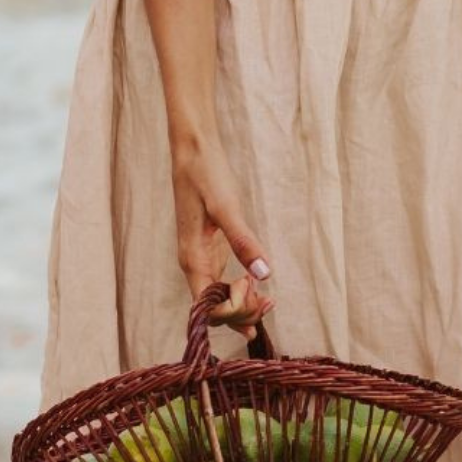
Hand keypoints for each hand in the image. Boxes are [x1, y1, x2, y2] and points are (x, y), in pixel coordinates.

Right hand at [171, 137, 273, 343]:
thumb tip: (264, 275)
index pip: (208, 307)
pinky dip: (238, 289)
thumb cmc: (205, 174)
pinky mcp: (209, 247)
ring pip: (217, 296)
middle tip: (269, 303)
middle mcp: (193, 262)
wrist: (193, 148)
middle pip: (213, 307)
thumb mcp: (226, 207)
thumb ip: (243, 241)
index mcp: (192, 258)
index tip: (256, 294)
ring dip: (241, 305)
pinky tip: (255, 288)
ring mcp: (201, 256)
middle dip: (240, 313)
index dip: (232, 312)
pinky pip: (221, 280)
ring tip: (268, 303)